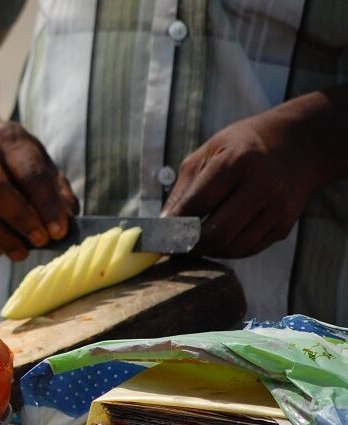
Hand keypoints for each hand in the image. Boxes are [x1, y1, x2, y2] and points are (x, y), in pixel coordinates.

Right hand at [0, 121, 78, 260]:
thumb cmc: (15, 163)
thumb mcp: (41, 164)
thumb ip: (57, 190)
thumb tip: (68, 220)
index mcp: (10, 138)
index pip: (29, 172)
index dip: (46, 205)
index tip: (59, 232)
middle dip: (20, 221)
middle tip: (40, 242)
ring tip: (20, 253)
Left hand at [161, 115, 319, 257]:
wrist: (297, 145)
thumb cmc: (241, 146)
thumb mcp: (207, 153)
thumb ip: (183, 188)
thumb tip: (163, 224)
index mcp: (237, 162)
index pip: (197, 205)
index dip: (174, 224)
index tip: (159, 235)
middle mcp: (261, 187)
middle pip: (216, 234)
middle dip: (189, 246)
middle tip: (173, 248)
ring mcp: (277, 209)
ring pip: (233, 248)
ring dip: (208, 251)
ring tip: (193, 244)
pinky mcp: (284, 227)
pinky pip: (248, 249)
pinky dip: (227, 250)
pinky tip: (216, 241)